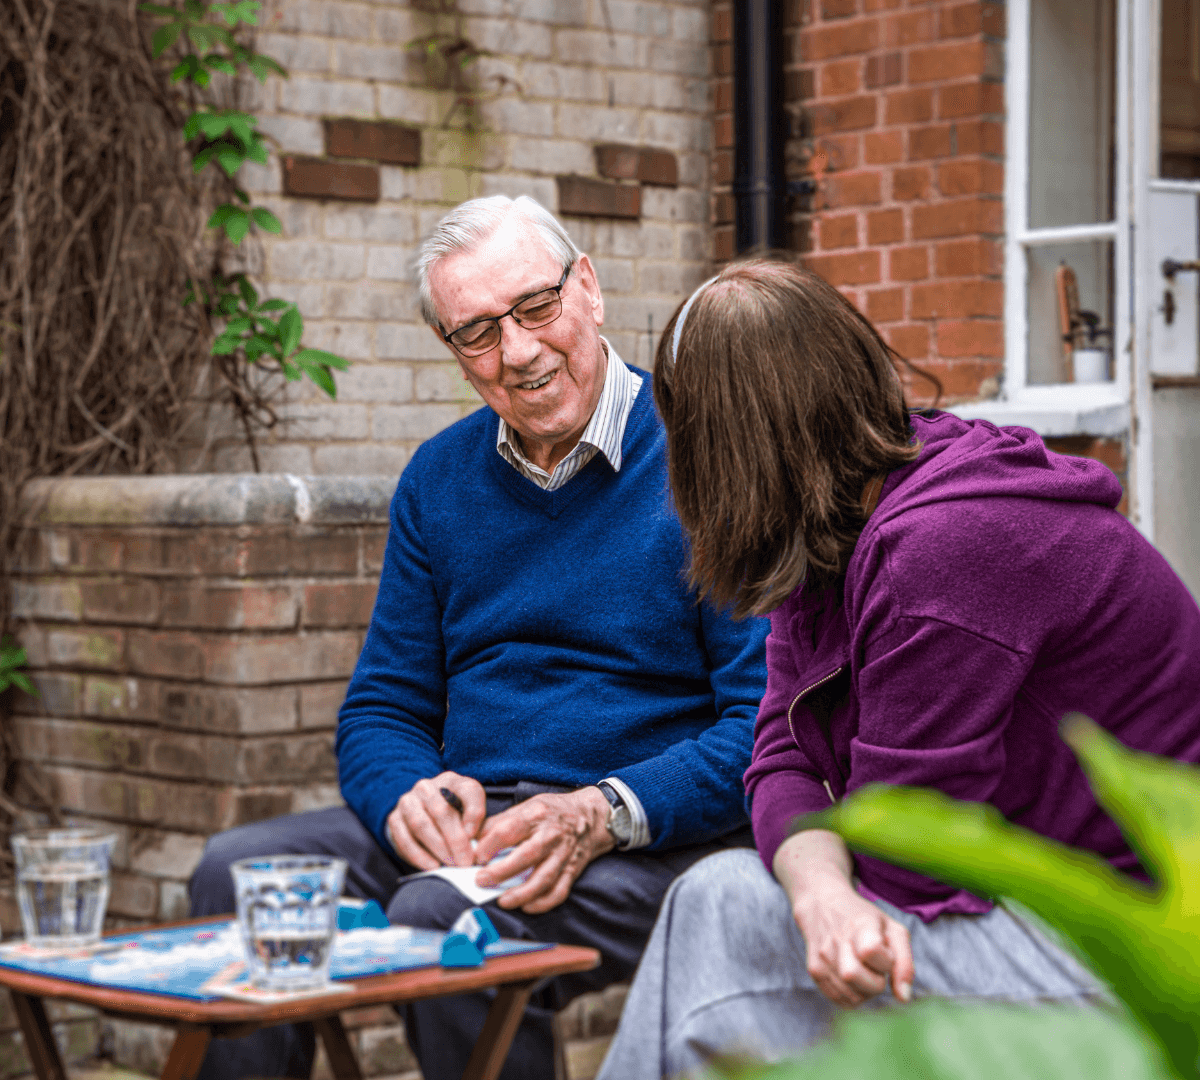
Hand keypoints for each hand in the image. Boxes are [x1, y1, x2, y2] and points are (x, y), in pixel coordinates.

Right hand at [387, 772, 485, 869]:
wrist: (422, 814)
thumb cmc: (453, 814)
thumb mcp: (470, 811)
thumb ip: (476, 821)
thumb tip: (472, 838)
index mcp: (451, 781)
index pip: (468, 791)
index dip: (474, 813)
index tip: (476, 836)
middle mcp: (427, 787)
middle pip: (441, 811)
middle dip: (455, 840)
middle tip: (465, 861)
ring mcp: (407, 801)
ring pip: (420, 824)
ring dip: (437, 848)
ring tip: (450, 865)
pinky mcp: (393, 819)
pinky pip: (404, 839)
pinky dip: (419, 855)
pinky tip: (432, 866)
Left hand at [472, 787, 614, 914]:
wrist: (591, 816)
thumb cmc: (552, 811)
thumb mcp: (527, 806)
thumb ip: (501, 821)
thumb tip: (473, 839)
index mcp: (536, 815)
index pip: (509, 830)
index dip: (489, 844)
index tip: (475, 856)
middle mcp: (551, 835)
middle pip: (526, 855)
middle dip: (501, 871)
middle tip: (481, 880)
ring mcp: (563, 854)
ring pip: (543, 878)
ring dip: (522, 893)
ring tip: (502, 901)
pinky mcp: (572, 870)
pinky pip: (559, 891)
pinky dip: (543, 903)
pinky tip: (527, 907)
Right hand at [791, 878, 913, 1007]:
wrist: (822, 904)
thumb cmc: (864, 920)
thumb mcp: (892, 929)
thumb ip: (904, 963)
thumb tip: (903, 998)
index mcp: (860, 924)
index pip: (871, 951)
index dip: (885, 961)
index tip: (885, 952)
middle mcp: (837, 939)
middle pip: (854, 977)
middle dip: (875, 983)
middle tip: (875, 968)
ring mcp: (823, 955)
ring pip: (851, 996)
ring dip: (865, 992)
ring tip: (863, 971)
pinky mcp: (814, 969)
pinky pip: (840, 1000)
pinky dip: (852, 995)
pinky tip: (852, 979)